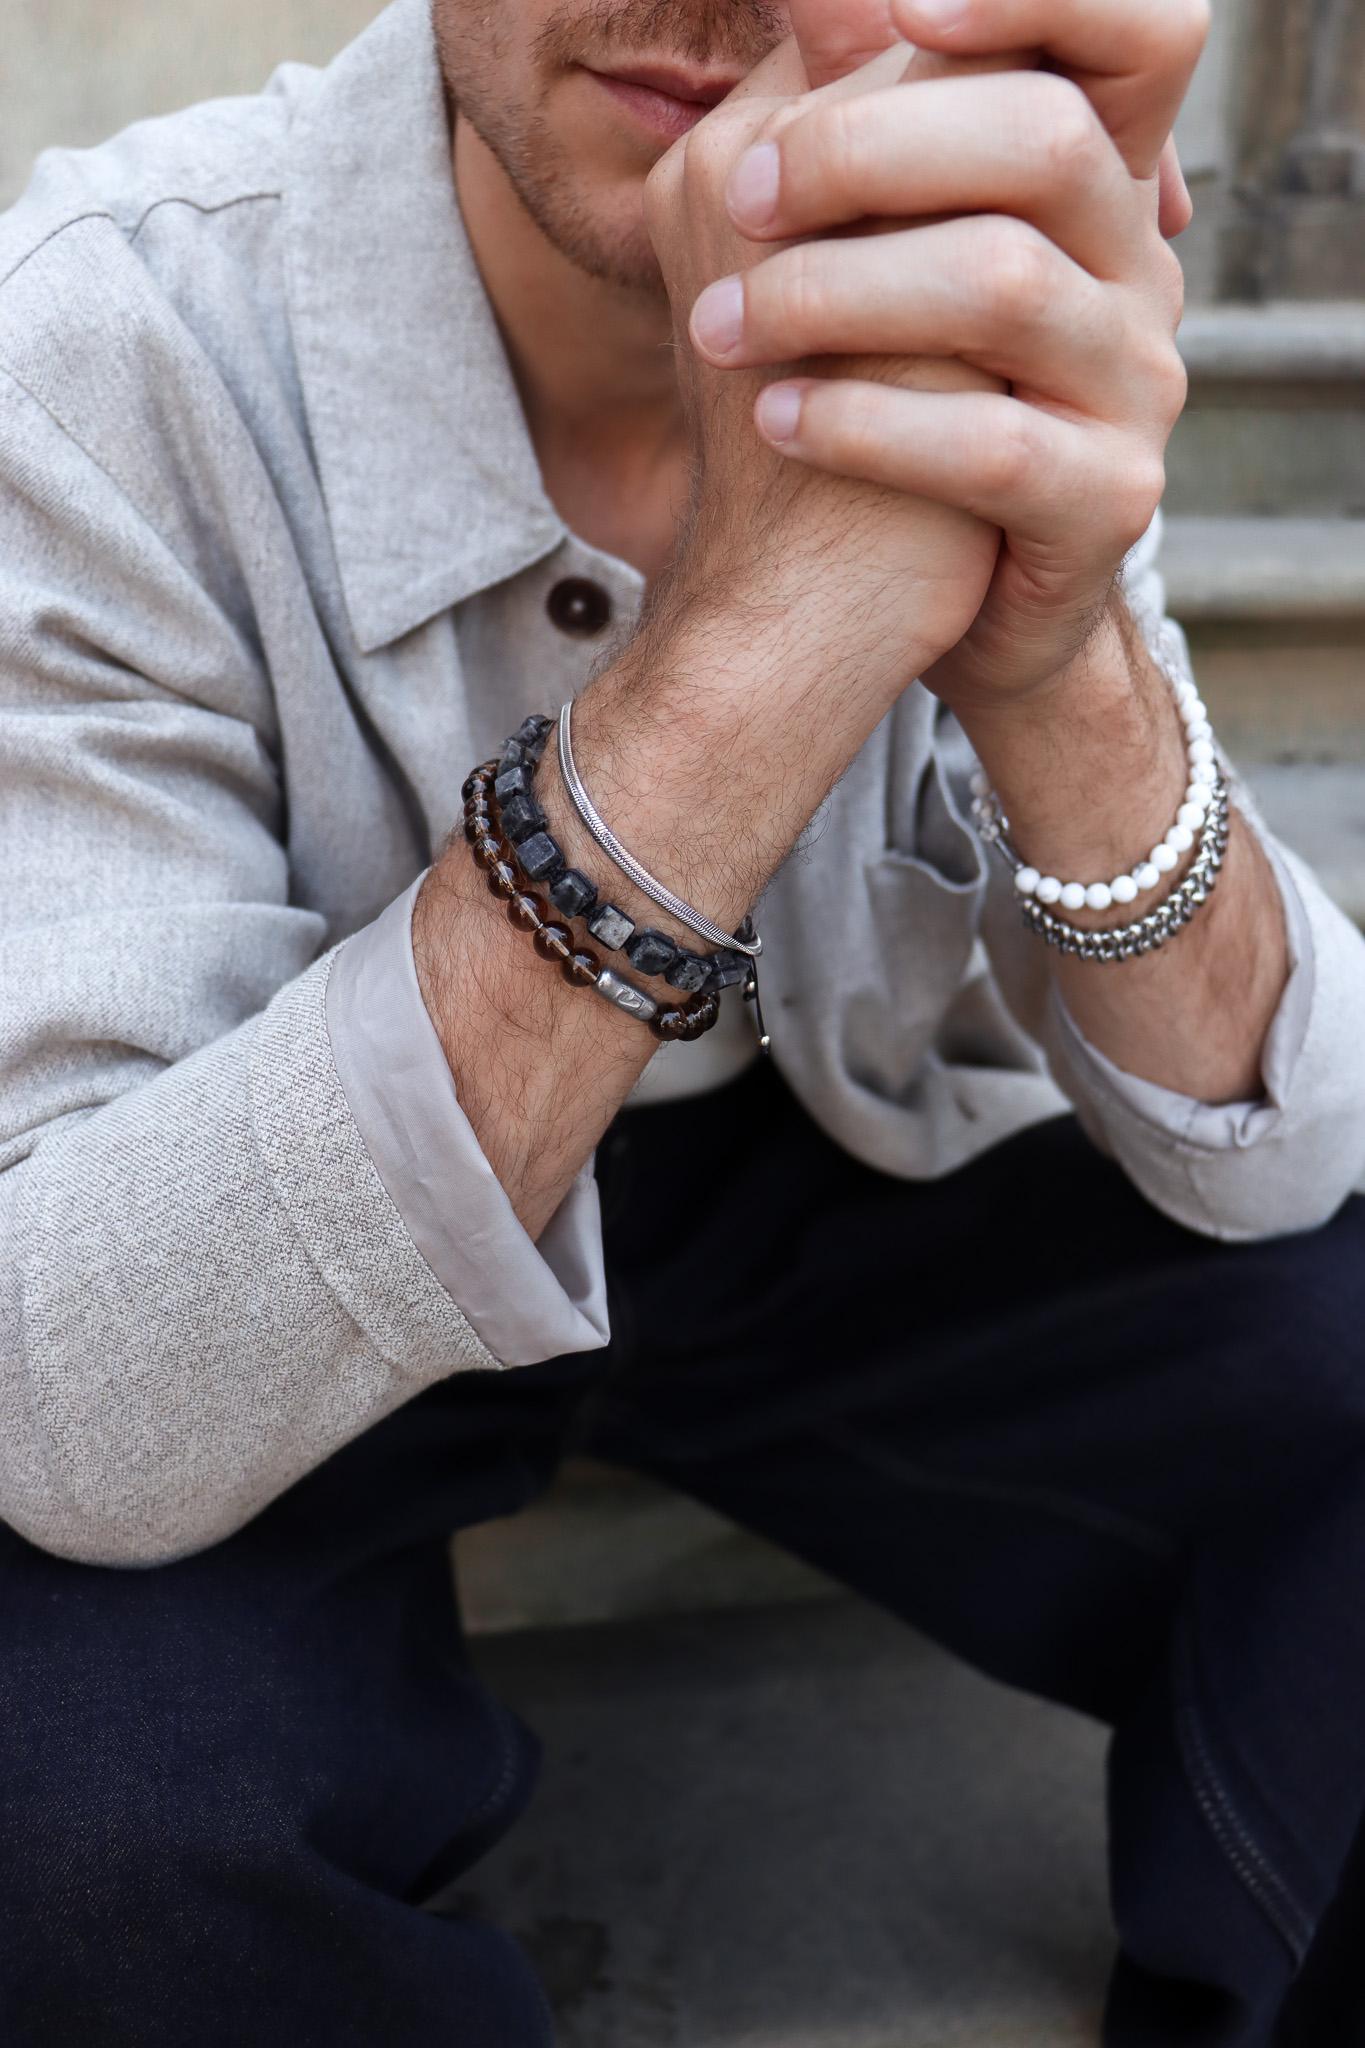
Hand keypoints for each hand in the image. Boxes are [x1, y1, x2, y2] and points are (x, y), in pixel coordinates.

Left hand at [691, 0, 1206, 709]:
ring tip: (723, 330)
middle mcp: (1136, 269)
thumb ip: (857, 139)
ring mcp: (1135, 387)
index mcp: (1088, 185)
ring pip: (1003, 284)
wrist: (902, 599)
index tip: (899, 14)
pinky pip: (993, 444)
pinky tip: (779, 420)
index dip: (1032, 1)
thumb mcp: (870, 257)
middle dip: (865, 152)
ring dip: (834, 294)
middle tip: (740, 201)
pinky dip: (865, 424)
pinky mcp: (1109, 501)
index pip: (1133, 34)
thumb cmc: (880, 409)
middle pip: (1044, 139)